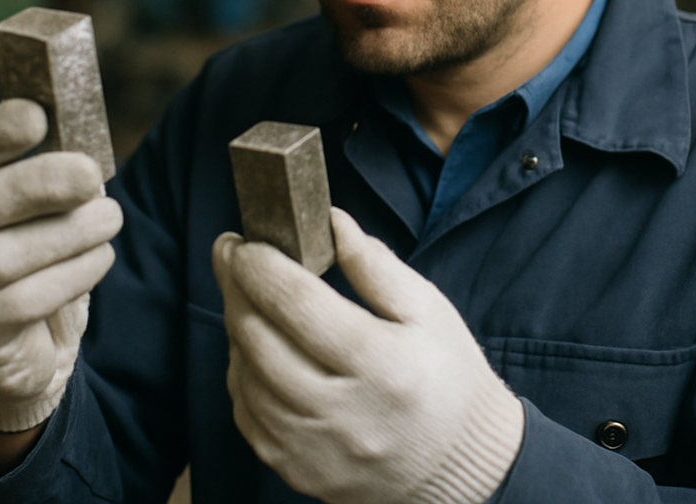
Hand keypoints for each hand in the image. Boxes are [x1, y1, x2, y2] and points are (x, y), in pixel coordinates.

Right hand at [0, 99, 123, 432]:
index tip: (36, 115)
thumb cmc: (28, 265)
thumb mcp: (27, 219)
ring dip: (69, 232)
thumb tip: (87, 156)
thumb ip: (44, 183)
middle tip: (90, 173)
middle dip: (35, 184)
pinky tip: (100, 257)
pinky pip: (25, 302)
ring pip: (2, 257)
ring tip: (110, 218)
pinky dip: (74, 274)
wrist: (8, 358)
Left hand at [213, 208, 523, 503]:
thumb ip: (376, 265)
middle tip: (232, 253)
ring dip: (235, 328)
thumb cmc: (447, 376)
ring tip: (244, 295)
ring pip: (246, 379)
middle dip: (235, 287)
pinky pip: (249, 418)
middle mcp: (344, 412)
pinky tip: (252, 348)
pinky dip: (241, 376)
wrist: (464, 465)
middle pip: (260, 340)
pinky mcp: (301, 473)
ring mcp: (318, 449)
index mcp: (381, 363)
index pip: (299, 304)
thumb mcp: (428, 310)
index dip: (261, 266)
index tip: (244, 241)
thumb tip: (332, 223)